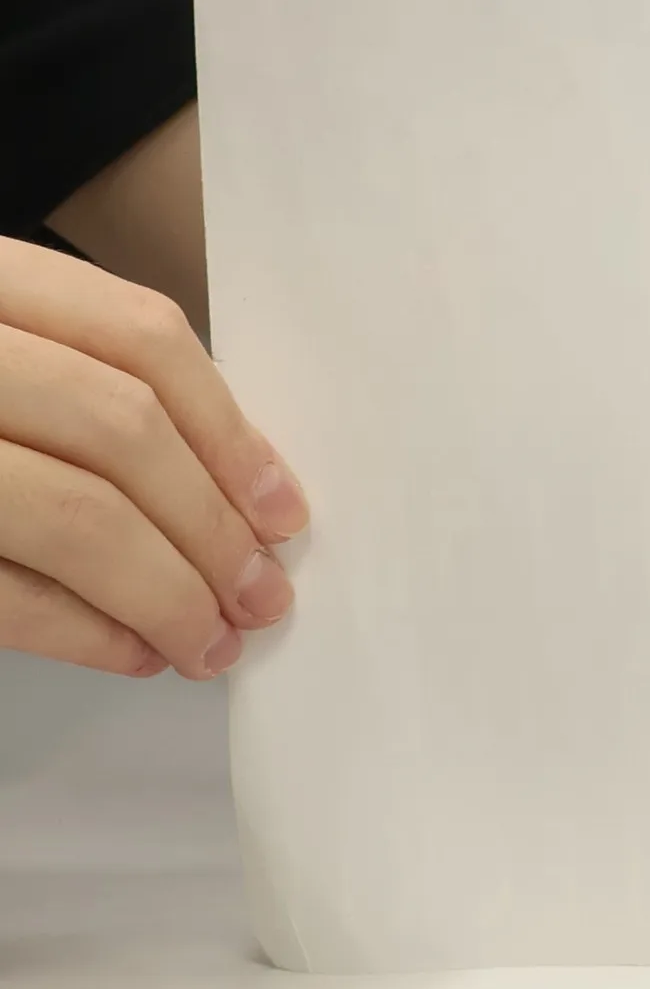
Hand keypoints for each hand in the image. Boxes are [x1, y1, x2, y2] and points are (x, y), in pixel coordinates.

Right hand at [0, 235, 306, 678]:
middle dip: (212, 527)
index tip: (283, 507)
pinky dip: (86, 631)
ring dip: (166, 593)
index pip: (139, 337)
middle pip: (120, 430)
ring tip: (215, 639)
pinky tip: (137, 651)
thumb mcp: (4, 355)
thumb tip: (235, 487)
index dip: (229, 429)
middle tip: (264, 593)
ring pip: (72, 514)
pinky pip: (3, 591)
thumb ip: (81, 386)